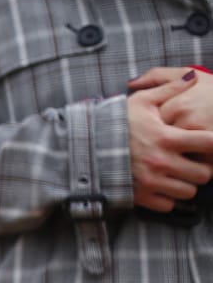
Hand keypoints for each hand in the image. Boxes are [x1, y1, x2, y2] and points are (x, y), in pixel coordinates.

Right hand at [126, 77, 212, 211]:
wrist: (83, 148)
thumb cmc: (114, 123)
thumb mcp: (141, 101)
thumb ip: (169, 88)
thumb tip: (192, 77)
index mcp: (166, 138)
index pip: (209, 143)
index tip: (208, 143)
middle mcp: (161, 162)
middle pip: (204, 174)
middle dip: (202, 168)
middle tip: (193, 162)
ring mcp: (150, 182)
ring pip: (189, 192)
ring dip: (186, 184)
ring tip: (177, 175)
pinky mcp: (139, 197)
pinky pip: (168, 205)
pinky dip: (168, 198)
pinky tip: (162, 186)